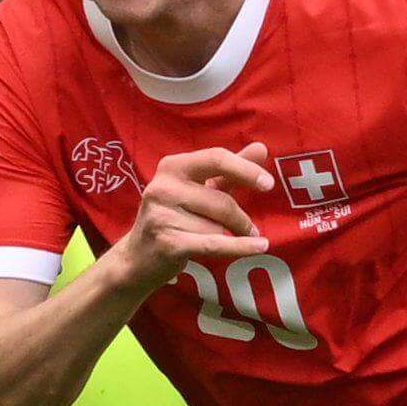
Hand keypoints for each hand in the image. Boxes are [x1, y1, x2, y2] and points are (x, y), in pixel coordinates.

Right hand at [121, 144, 271, 283]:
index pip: (216, 159)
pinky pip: (215, 243)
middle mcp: (163, 187)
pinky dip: (240, 247)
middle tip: (247, 229)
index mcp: (173, 167)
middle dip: (239, 219)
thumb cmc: (175, 217)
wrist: (138, 257)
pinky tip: (261, 246)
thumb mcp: (200, 189)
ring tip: (208, 239)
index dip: (245, 170)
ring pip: (218, 226)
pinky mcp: (168, 243)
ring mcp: (162, 215)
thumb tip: (262, 148)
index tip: (269, 184)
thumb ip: (230, 171)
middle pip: (222, 201)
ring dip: (224, 237)